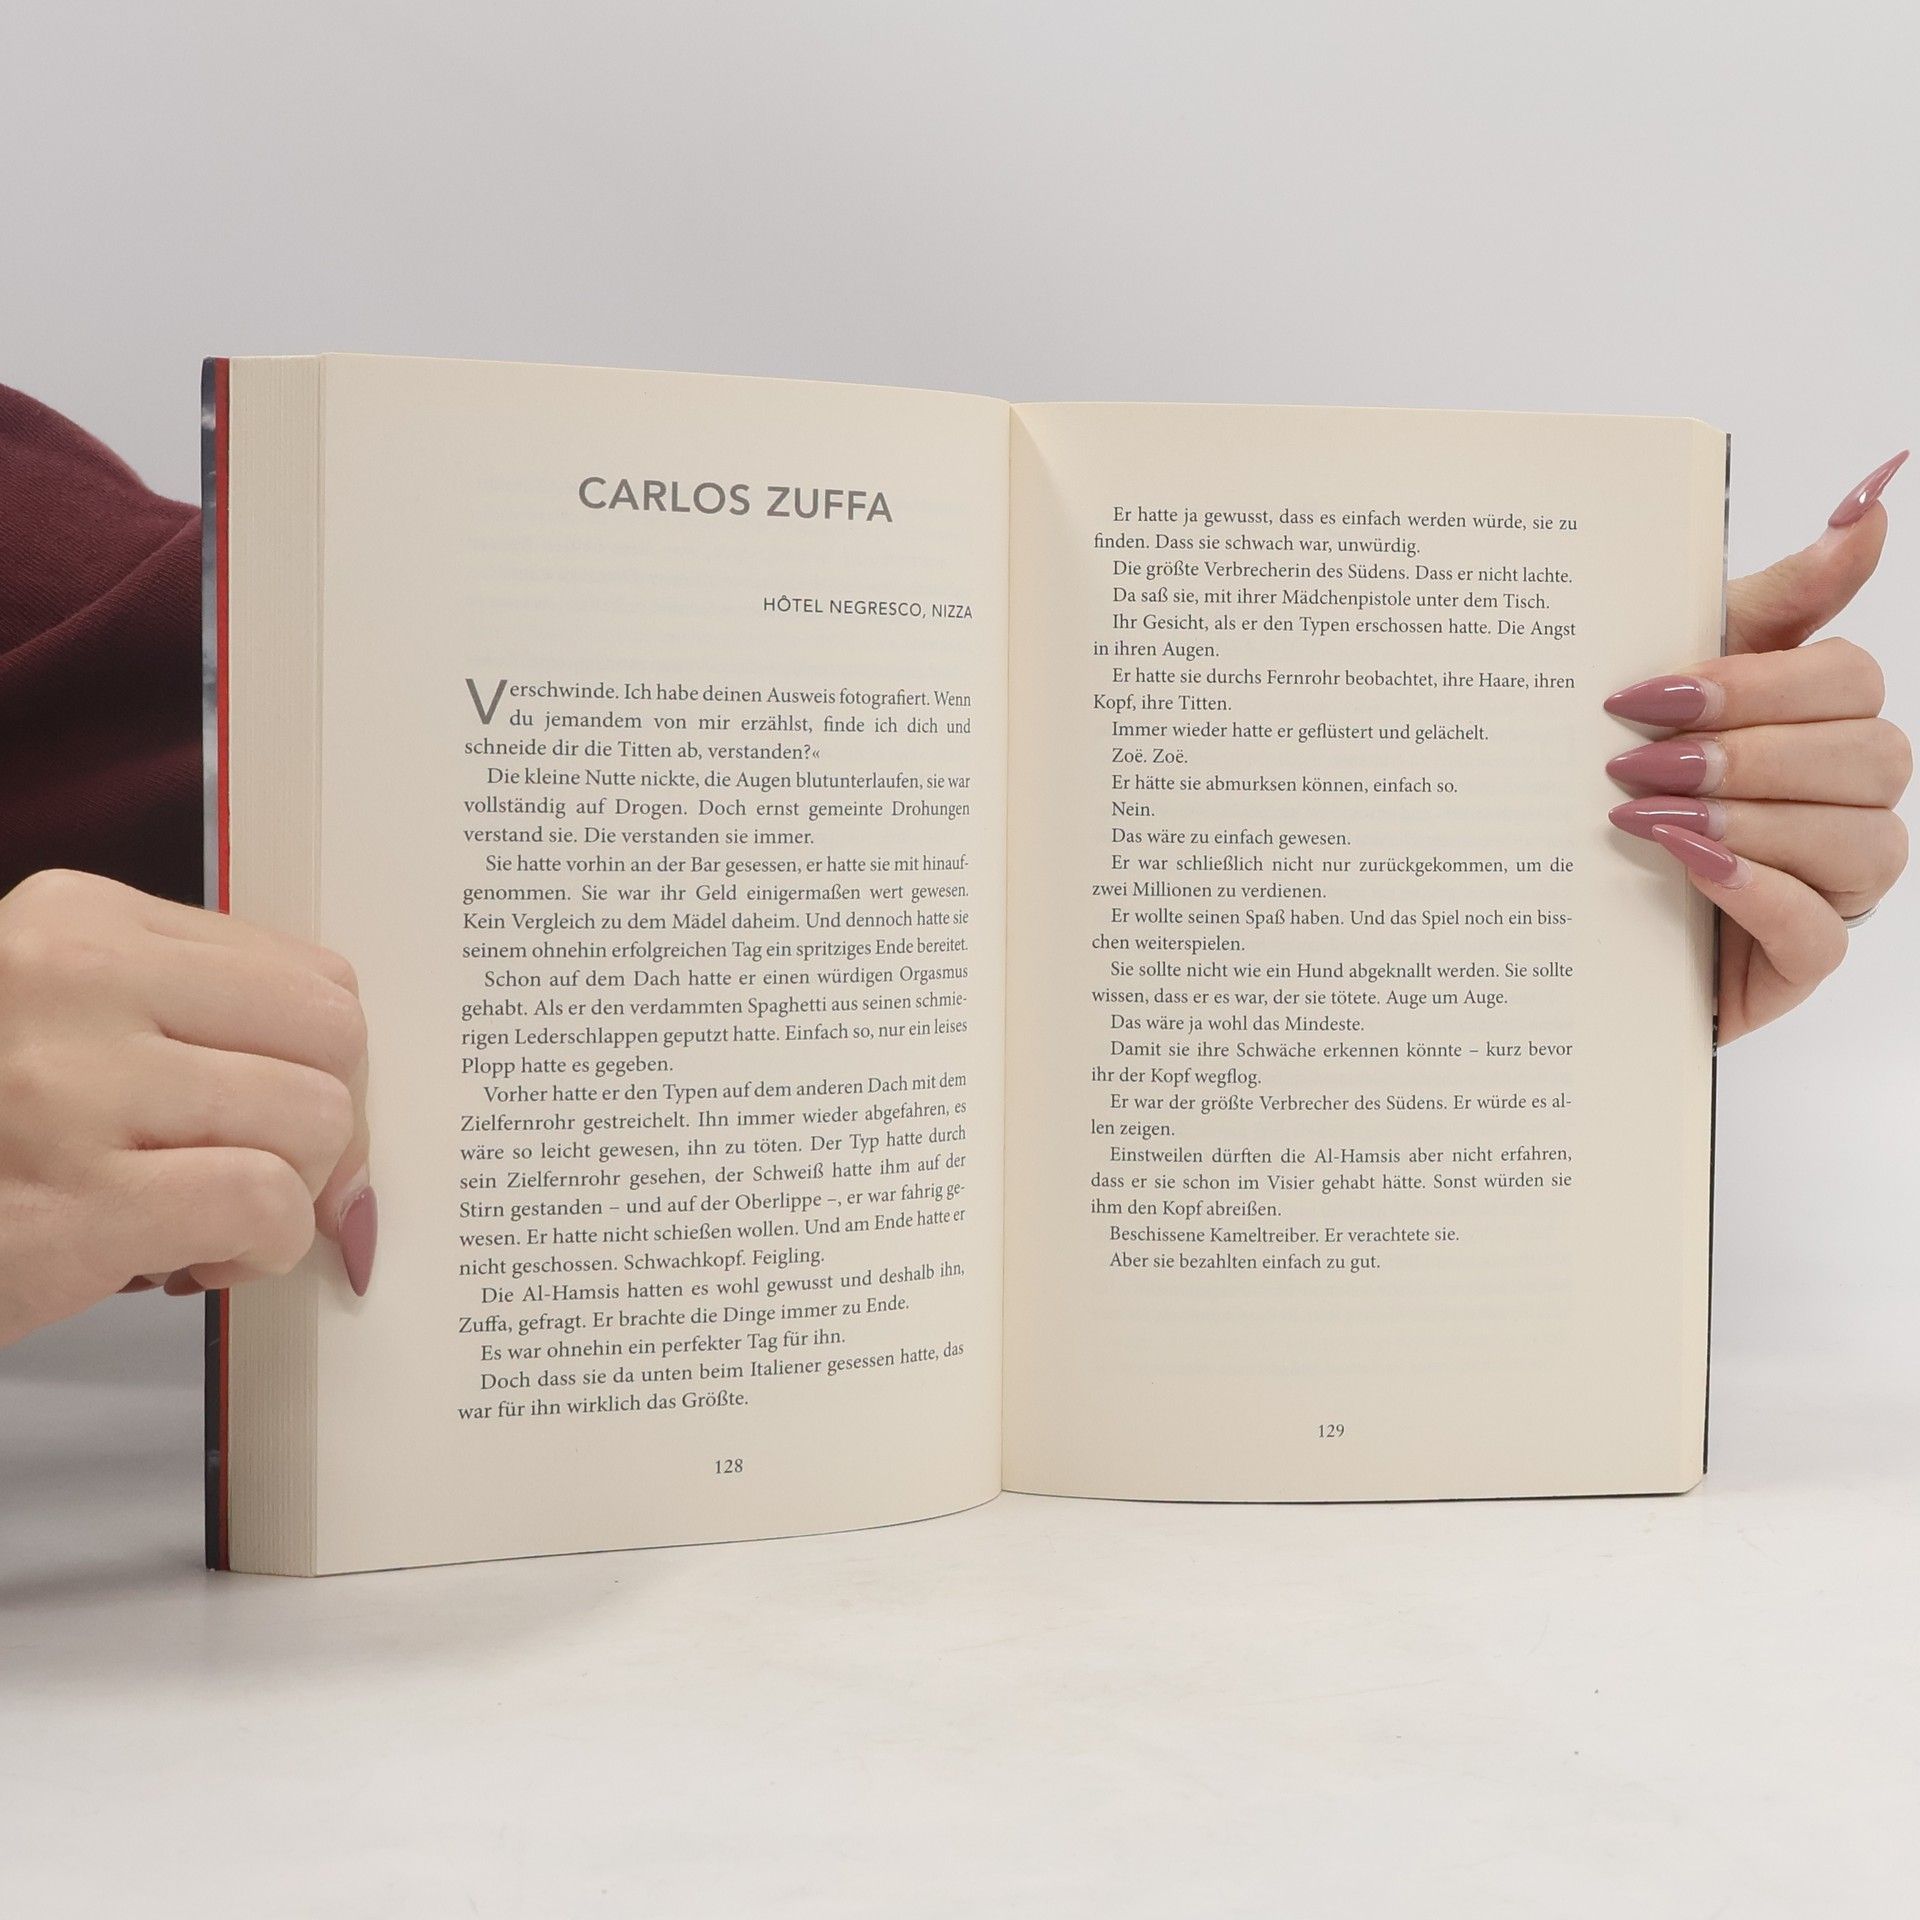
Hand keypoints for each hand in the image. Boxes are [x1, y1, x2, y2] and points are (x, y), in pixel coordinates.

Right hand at [0, 869, 373, 1346]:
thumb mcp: (64, 1024)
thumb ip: (196, 1023)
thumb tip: (353, 1096)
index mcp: (80, 918)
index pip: (311, 975)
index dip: (319, 1064)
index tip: (272, 1114)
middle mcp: (71, 977)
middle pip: (332, 1037)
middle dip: (321, 1124)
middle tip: (256, 1171)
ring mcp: (67, 1086)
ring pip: (314, 1119)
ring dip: (289, 1195)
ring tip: (207, 1219)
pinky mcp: (73, 1200)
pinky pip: (264, 1204)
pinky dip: (263, 1249)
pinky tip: (199, 1260)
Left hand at [1603, 452, 1910, 1041]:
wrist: (1555, 908)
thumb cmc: (1626, 778)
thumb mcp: (1675, 679)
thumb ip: (1773, 600)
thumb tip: (1871, 503)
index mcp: (1820, 723)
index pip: (1847, 679)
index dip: (1756, 681)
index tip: (1646, 693)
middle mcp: (1845, 800)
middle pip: (1868, 754)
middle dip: (1745, 752)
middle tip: (1636, 760)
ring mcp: (1834, 884)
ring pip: (1859, 841)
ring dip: (1747, 823)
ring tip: (1644, 819)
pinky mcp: (1802, 962)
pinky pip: (1822, 930)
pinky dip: (1759, 894)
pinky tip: (1691, 869)